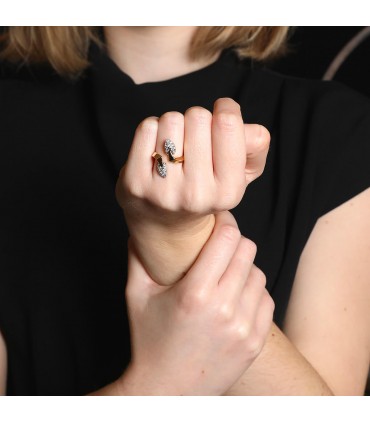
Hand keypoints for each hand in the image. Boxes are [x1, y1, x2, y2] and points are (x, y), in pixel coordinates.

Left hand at [115, 97, 269, 283]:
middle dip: (198, 121)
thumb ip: (255, 148)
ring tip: (175, 149)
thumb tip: (252, 131)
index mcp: (228, 191)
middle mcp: (196, 194)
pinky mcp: (135, 182)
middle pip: (198, 116)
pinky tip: (157, 151)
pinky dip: (152, 131)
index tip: (221, 116)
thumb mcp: (239, 175)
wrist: (165, 225)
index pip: (228, 124)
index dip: (226, 109)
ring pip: (171, 119)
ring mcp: (162, 190)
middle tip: (194, 142)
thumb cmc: (206, 191)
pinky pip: (147, 128)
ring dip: (174, 126)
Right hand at [118, 211, 274, 395]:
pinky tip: (235, 295)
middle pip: (247, 250)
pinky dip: (253, 291)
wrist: (167, 391)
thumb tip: (139, 231)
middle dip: (233, 241)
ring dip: (244, 266)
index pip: (227, 238)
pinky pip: (266, 298)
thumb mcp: (136, 297)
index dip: (224, 221)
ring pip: (259, 273)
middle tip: (220, 244)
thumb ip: (137, 259)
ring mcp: (243, 327)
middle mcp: (223, 308)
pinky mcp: (254, 341)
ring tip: (226, 272)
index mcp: (194, 293)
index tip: (216, 219)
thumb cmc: (149, 341)